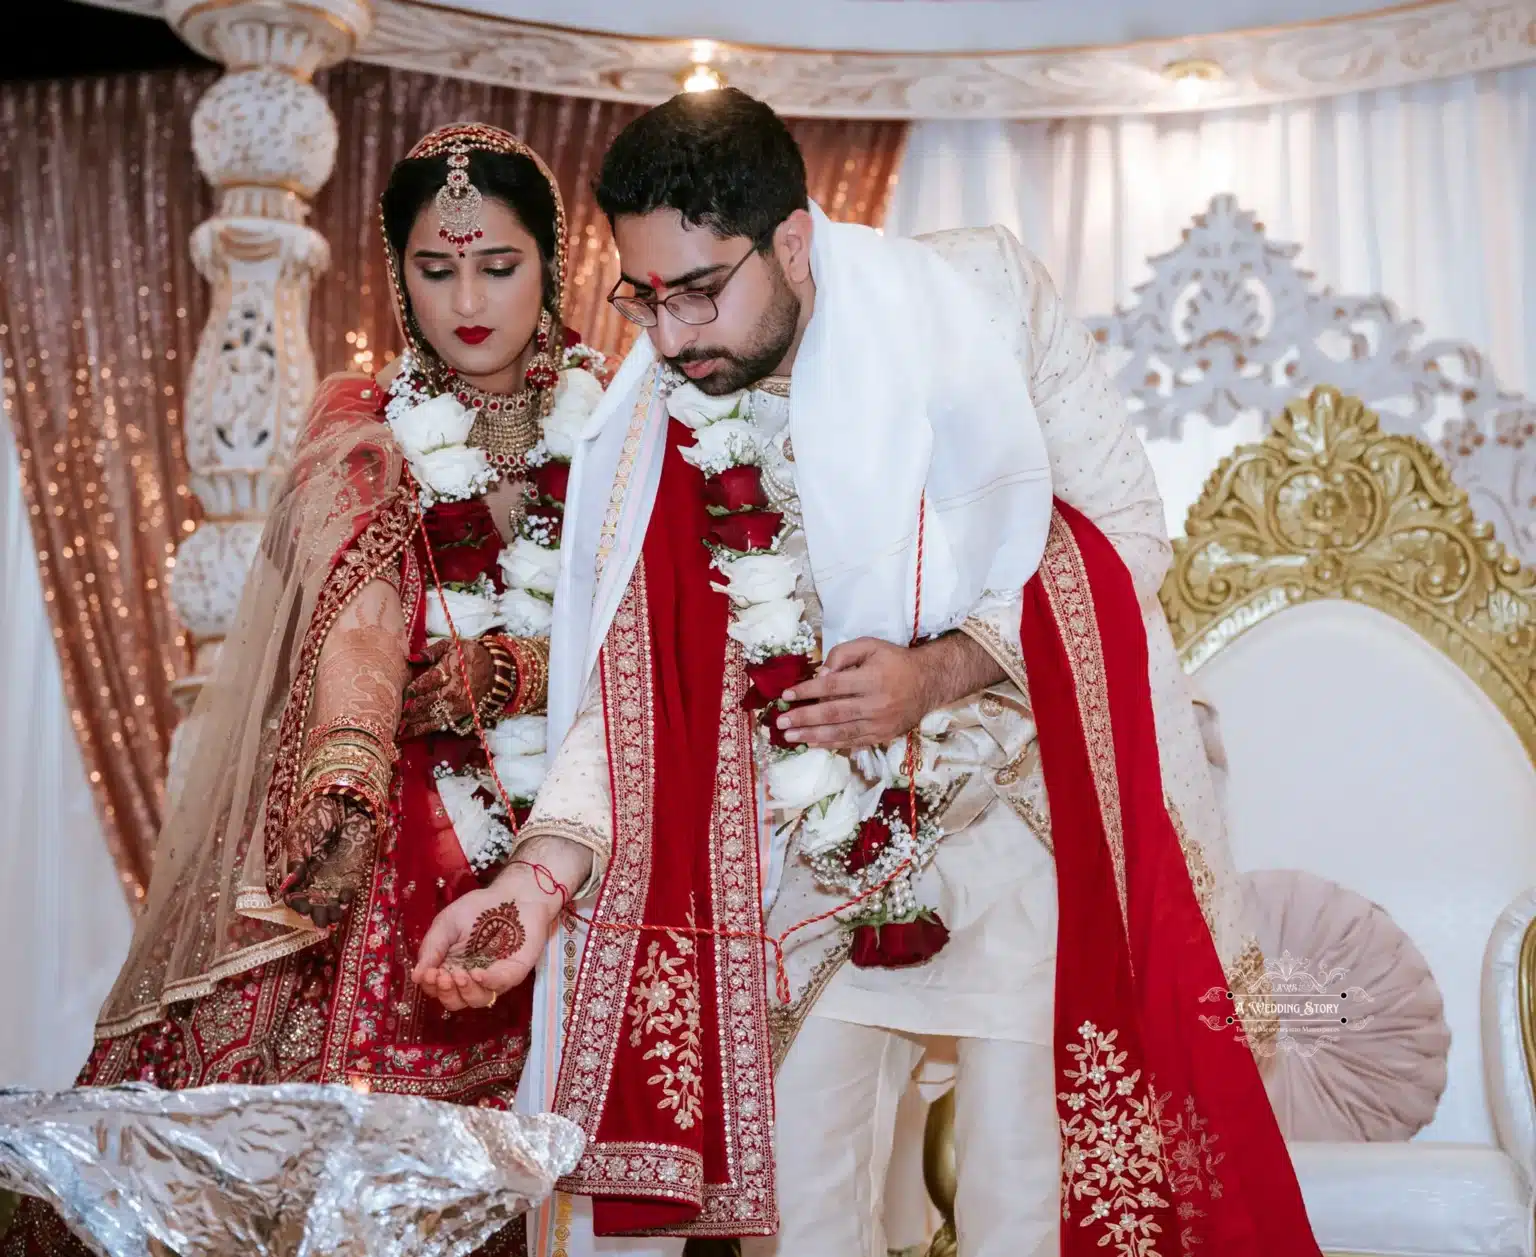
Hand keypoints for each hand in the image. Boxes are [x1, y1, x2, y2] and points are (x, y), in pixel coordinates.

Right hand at [273, 795, 376, 927]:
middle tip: (319, 922)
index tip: (302, 909)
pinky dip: (347, 899)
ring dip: (332, 913)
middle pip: (313, 905)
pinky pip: (348, 892)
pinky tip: (345, 900)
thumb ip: (296, 858)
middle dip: (316, 915)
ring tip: (333, 918)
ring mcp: (333, 879)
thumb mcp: (299, 836)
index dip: (297, 905)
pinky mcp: (351, 875)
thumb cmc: (316, 819)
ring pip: (330, 904)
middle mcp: (314, 881)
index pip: (295, 896)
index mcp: (298, 873)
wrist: (343, 806)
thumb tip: (289, 883)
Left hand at [399, 638, 494, 738]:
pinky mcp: (458, 715)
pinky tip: (408, 733)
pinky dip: (422, 730)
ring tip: (395, 728)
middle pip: (426, 703)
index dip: (412, 690)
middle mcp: (452, 691)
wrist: (495, 670)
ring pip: (430, 717)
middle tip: (392, 713)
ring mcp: (456, 706)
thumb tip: (411, 658)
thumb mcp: (451, 646)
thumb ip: (430, 652)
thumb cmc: (469, 655)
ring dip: (412, 723)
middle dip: (409, 709)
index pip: (426, 683)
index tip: (401, 694)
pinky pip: (438, 725)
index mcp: (449, 672)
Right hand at [412, 862, 565, 1011]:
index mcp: (450, 966)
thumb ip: (432, 948)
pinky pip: (499, 986)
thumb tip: (415, 977)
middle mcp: (470, 977)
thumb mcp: (446, 924)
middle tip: (443, 977)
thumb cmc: (477, 908)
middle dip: (446, 993)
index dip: (431, 986)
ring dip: (465, 993)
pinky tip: (477, 973)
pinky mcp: (512, 972)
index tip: (428, 974)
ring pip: (477, 1000)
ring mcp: (492, 977)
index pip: (436, 988)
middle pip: (455, 1001)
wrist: (512, 894)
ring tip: (459, 976)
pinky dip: (486, 983)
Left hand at [774, 638, 934, 750]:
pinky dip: (831, 744)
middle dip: (804, 718)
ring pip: (842, 732)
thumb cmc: (894, 661)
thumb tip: (820, 675)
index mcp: (872, 678)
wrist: (928, 682)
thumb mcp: (871, 646)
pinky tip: (813, 743)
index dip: (808, 691)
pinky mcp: (883, 736)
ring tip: (790, 737)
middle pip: (834, 713)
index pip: (833, 686)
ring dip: (813, 735)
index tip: (786, 695)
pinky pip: (853, 742)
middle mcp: (876, 703)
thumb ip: (843, 653)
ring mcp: (880, 723)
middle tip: (781, 721)